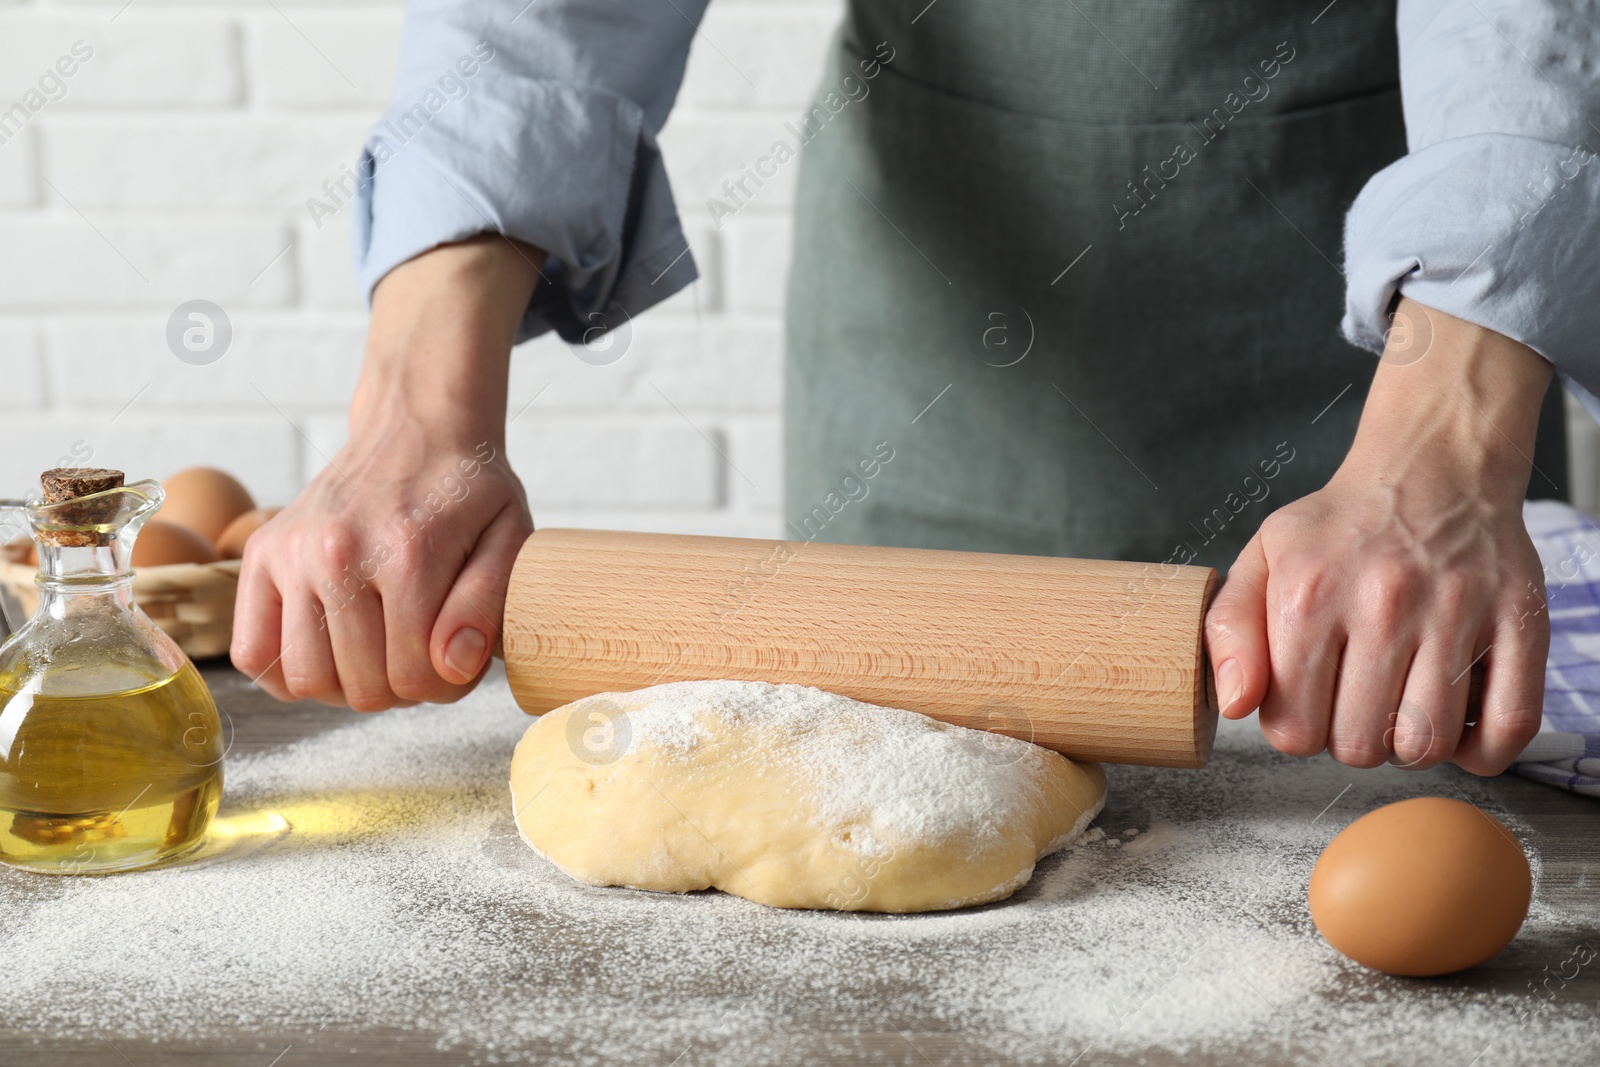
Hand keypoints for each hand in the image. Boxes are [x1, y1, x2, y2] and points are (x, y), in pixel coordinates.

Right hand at [231, 235, 543, 708]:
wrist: (417, 426)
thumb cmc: (468, 489)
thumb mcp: (509, 537)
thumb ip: (486, 604)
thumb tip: (452, 666)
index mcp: (408, 553)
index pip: (416, 677)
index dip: (444, 686)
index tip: (454, 659)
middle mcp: (338, 553)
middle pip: (362, 687)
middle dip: (400, 688)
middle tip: (419, 654)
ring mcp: (292, 553)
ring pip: (304, 679)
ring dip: (346, 685)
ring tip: (377, 653)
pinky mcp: (262, 553)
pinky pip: (252, 652)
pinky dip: (286, 670)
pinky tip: (329, 650)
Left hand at [1206, 298, 1551, 773]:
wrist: (1432, 465)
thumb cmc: (1341, 526)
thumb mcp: (1262, 559)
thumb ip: (1230, 632)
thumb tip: (1234, 705)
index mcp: (1310, 593)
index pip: (1294, 728)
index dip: (1297, 730)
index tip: (1308, 703)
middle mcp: (1384, 602)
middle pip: (1360, 745)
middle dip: (1351, 739)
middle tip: (1356, 703)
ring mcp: (1457, 611)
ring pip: (1428, 744)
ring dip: (1410, 746)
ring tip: (1401, 709)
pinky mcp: (1520, 619)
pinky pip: (1509, 724)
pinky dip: (1483, 751)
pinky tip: (1458, 727)